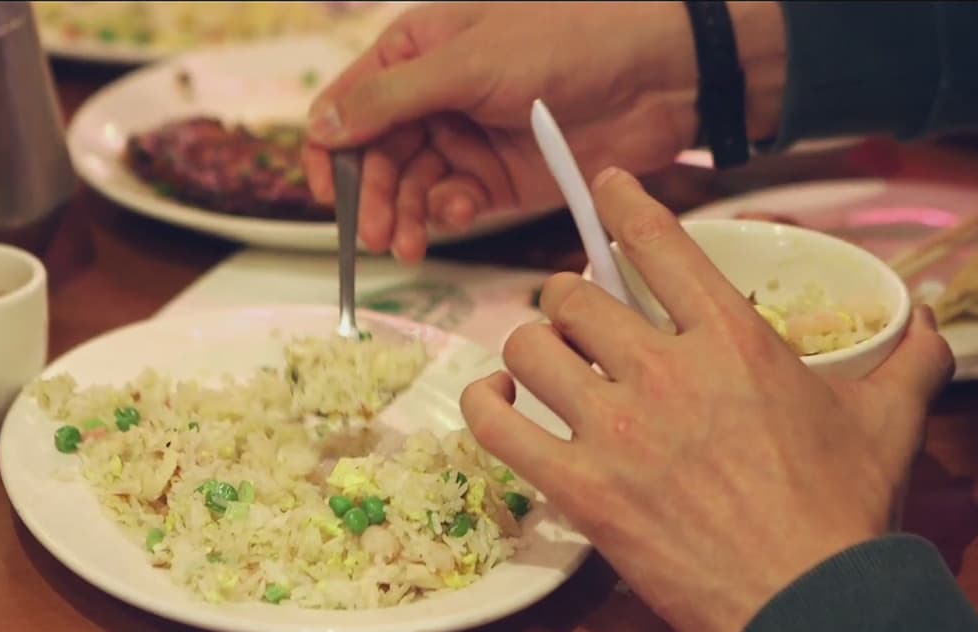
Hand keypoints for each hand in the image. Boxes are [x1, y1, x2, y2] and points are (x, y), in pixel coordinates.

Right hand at [301, 1, 700, 261]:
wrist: (656, 74)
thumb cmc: (566, 40)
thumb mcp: (468, 63)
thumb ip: (392, 98)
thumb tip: (322, 124)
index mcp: (416, 50)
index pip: (350, 104)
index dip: (332, 150)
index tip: (327, 193)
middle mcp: (434, 95)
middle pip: (377, 155)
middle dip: (372, 196)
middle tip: (375, 235)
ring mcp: (467, 138)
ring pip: (413, 186)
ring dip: (405, 216)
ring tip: (406, 244)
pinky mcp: (500, 177)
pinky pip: (455, 201)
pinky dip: (448, 213)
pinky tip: (457, 214)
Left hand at [460, 167, 953, 631]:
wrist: (813, 603)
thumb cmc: (847, 510)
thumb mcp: (891, 422)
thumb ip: (910, 360)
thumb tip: (928, 319)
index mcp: (731, 338)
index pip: (658, 243)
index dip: (621, 202)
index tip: (603, 186)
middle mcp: (664, 369)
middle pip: (574, 295)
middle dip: (569, 298)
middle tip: (579, 321)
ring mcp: (616, 429)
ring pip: (529, 348)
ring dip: (531, 349)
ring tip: (544, 365)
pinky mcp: (581, 488)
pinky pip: (498, 427)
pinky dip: (485, 407)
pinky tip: (500, 405)